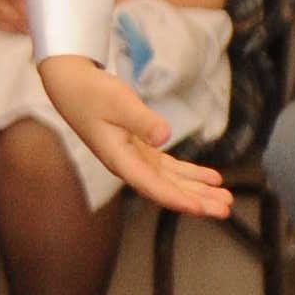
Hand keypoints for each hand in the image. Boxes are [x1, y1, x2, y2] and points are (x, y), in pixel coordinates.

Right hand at [38, 55, 232, 217]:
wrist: (70, 85)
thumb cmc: (90, 93)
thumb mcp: (118, 102)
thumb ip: (142, 120)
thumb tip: (164, 137)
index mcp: (119, 159)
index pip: (153, 186)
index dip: (179, 199)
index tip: (203, 209)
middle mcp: (128, 165)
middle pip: (166, 190)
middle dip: (196, 201)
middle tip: (224, 209)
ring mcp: (135, 158)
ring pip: (171, 181)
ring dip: (197, 190)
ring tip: (224, 199)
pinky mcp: (140, 149)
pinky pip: (168, 168)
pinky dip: (189, 174)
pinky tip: (210, 178)